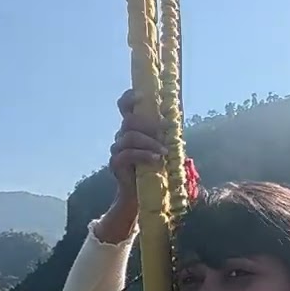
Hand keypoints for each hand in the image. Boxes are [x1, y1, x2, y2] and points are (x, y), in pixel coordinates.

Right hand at [94, 89, 166, 243]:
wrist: (142, 194)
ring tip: (164, 153)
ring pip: (129, 137)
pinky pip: (127, 154)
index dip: (129, 98)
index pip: (124, 107)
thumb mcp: (162, 148)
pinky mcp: (115, 163)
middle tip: (165, 131)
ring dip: (149, 143)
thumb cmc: (155, 169)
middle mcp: (122, 135)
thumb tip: (174, 122)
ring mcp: (116, 149)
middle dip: (148, 125)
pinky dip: (144, 155)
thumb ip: (164, 134)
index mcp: (132, 128)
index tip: (141, 96)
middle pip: (129, 121)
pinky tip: (156, 159)